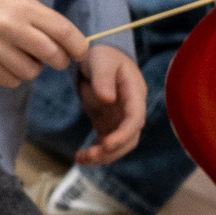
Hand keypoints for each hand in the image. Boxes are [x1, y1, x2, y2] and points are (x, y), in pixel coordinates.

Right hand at [0, 0, 85, 88]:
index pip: (63, 31)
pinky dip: (15, 75)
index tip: (80, 53)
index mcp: (24, 9)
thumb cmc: (0, 6)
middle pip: (52, 54)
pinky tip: (8, 61)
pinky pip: (13, 81)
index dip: (78, 46)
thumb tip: (73, 48)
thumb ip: (46, 22)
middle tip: (56, 58)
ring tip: (24, 55)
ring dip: (35, 68)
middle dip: (60, 60)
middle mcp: (10, 27)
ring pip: (32, 72)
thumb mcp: (23, 2)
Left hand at [74, 44, 144, 163]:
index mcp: (134, 93)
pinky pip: (106, 144)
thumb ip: (103, 78)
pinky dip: (96, 153)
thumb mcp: (101, 60)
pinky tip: (80, 157)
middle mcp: (131, 109)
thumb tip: (107, 99)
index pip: (135, 119)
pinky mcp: (109, 124)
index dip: (123, 134)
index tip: (107, 145)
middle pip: (130, 138)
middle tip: (89, 155)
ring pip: (119, 145)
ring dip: (103, 156)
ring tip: (81, 159)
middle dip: (112, 151)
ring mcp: (121, 118)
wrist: (100, 56)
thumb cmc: (103, 55)